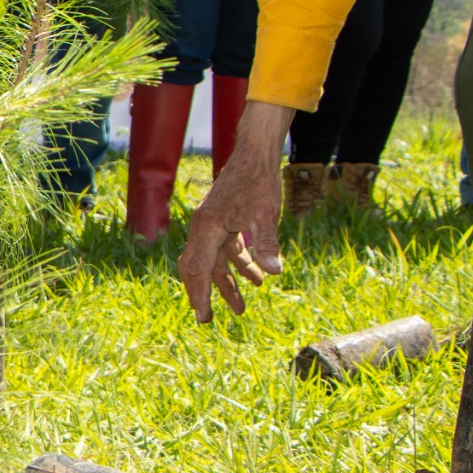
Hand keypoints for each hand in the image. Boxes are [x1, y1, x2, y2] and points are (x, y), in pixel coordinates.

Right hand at [177, 101, 292, 321]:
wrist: (256, 153)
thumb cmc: (258, 181)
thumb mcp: (266, 214)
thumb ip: (267, 244)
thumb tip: (274, 272)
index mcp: (208, 228)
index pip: (197, 269)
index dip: (200, 295)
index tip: (204, 317)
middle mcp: (204, 227)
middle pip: (197, 268)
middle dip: (205, 294)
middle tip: (209, 320)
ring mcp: (212, 224)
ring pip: (213, 261)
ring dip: (226, 283)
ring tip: (242, 307)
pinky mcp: (223, 220)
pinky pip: (224, 250)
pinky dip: (237, 265)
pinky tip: (257, 277)